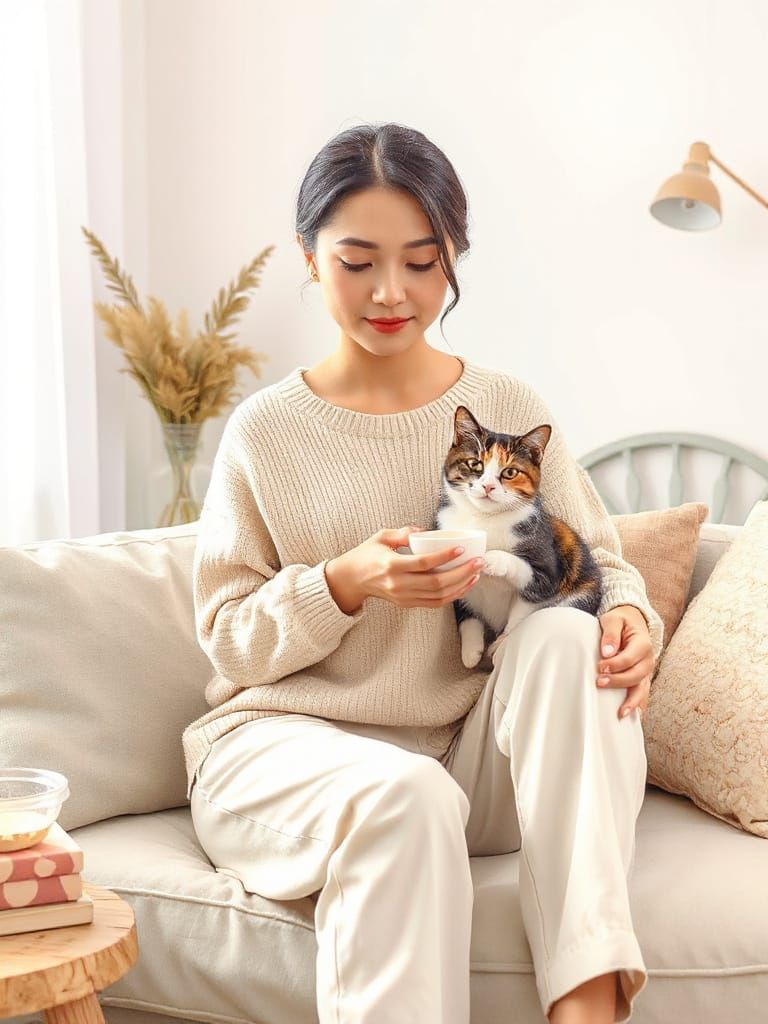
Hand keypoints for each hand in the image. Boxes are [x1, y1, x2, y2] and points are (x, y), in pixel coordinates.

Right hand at [326, 526, 483, 610]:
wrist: (352, 580)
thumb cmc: (366, 555)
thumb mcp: (381, 537)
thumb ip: (403, 532)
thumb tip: (425, 531)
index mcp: (391, 566)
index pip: (422, 563)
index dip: (444, 557)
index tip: (460, 548)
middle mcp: (398, 584)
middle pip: (436, 583)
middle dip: (461, 573)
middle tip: (477, 562)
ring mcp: (403, 597)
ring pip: (438, 596)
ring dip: (461, 586)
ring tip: (475, 573)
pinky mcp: (407, 604)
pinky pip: (434, 603)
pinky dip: (452, 596)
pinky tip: (464, 585)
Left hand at [596, 605, 654, 721]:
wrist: (633, 622)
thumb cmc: (621, 621)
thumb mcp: (614, 620)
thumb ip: (611, 633)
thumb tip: (607, 651)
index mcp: (643, 644)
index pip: (629, 658)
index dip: (615, 664)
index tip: (600, 666)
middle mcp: (648, 659)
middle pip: (635, 675)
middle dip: (618, 682)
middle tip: (599, 682)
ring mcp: (646, 671)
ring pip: (642, 689)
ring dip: (632, 701)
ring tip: (621, 713)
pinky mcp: (642, 678)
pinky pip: (642, 694)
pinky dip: (638, 706)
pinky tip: (633, 717)